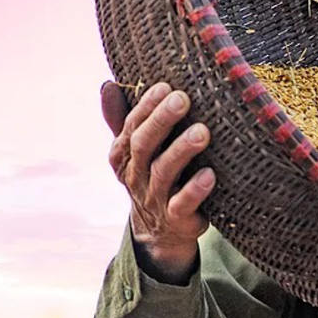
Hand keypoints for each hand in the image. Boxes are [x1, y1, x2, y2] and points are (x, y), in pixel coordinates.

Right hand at [103, 81, 213, 282]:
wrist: (162, 232)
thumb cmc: (153, 177)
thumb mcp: (136, 151)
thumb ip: (123, 119)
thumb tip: (107, 85)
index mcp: (124, 156)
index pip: (131, 127)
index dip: (146, 106)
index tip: (165, 86)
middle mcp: (136, 176)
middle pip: (144, 145)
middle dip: (161, 120)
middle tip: (182, 99)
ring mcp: (155, 199)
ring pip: (163, 172)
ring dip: (181, 150)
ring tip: (202, 132)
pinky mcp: (176, 219)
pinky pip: (182, 204)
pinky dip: (194, 190)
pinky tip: (209, 174)